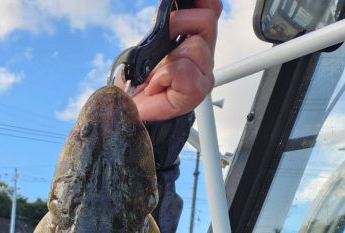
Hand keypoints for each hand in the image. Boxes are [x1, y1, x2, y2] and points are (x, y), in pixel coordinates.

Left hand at [128, 0, 220, 121]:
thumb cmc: (140, 82)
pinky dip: (163, 76)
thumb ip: (165, 28)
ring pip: (194, 46)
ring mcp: (204, 74)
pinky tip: (157, 85)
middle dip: (180, 21)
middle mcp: (205, 57)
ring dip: (169, 58)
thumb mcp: (151, 47)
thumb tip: (167, 12)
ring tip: (158, 74)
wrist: (132, 109)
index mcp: (197, 42)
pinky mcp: (197, 91)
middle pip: (207, 21)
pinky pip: (182, 69)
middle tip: (164, 36)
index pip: (212, 11)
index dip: (204, 1)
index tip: (185, 1)